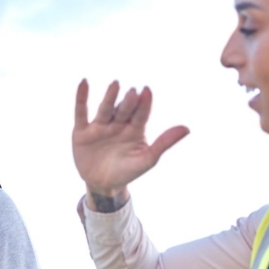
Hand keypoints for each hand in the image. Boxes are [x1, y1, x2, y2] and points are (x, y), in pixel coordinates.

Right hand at [73, 79, 188, 201]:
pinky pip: (81, 112)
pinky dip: (81, 98)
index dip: (144, 104)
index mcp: (135, 129)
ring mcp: (100, 127)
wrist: (103, 185)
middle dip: (128, 102)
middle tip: (133, 92)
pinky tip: (84, 83)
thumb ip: (164, 143)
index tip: (147, 92)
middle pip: (124, 110)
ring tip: (115, 85)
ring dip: (110, 97)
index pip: (141, 114)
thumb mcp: (147, 159)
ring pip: (105, 109)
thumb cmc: (127, 171)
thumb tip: (187, 128)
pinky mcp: (81, 132)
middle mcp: (118, 124)